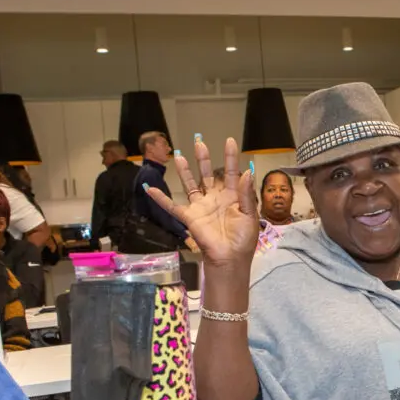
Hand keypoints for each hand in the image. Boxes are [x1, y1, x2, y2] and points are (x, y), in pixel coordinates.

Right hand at [145, 137, 258, 269]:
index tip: (229, 141)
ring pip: (190, 184)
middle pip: (208, 174)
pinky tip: (150, 188)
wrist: (230, 259)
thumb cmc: (243, 239)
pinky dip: (160, 198)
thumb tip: (247, 172)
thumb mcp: (249, 215)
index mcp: (232, 197)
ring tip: (180, 155)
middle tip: (199, 141)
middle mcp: (215, 199)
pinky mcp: (189, 218)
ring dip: (185, 171)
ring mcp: (201, 207)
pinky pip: (172, 207)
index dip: (230, 158)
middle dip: (203, 158)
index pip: (231, 173)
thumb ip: (246, 194)